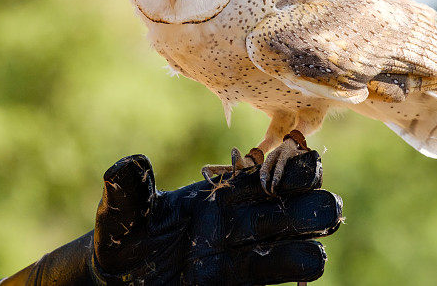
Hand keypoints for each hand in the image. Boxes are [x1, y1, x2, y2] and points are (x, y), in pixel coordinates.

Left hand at [91, 152, 341, 284]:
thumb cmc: (123, 245)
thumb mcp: (120, 218)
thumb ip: (126, 191)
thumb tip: (130, 163)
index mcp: (227, 194)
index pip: (282, 170)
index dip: (295, 168)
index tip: (278, 179)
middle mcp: (247, 224)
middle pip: (309, 209)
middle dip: (316, 209)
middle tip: (298, 218)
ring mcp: (249, 263)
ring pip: (307, 252)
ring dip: (307, 254)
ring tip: (291, 259)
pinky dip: (290, 282)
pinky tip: (279, 282)